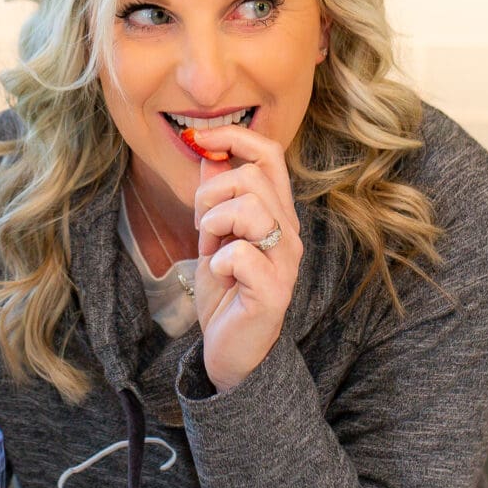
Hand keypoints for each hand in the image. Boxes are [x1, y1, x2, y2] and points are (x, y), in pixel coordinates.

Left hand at [187, 121, 302, 392]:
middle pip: (253, 176)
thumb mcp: (213, 235)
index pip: (269, 155)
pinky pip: (241, 254)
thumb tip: (208, 153)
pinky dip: (219, 261)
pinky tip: (219, 275)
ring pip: (252, 207)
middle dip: (211, 194)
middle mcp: (289, 232)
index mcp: (277, 213)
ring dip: (215, 223)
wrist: (232, 350)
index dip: (234, 137)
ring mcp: (285, 261)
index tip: (199, 139)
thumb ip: (214, 197)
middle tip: (203, 225)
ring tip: (211, 248)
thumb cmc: (226, 291)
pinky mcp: (274, 290)